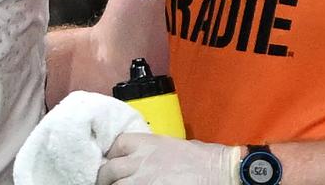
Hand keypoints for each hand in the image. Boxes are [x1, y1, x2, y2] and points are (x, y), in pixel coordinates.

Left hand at [97, 133, 238, 184]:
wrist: (219, 172)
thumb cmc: (203, 158)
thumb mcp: (172, 145)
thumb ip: (151, 150)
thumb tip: (143, 159)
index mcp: (145, 143)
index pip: (116, 145)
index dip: (113, 155)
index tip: (113, 160)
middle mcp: (138, 160)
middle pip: (108, 169)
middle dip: (105, 177)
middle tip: (106, 182)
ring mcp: (141, 180)